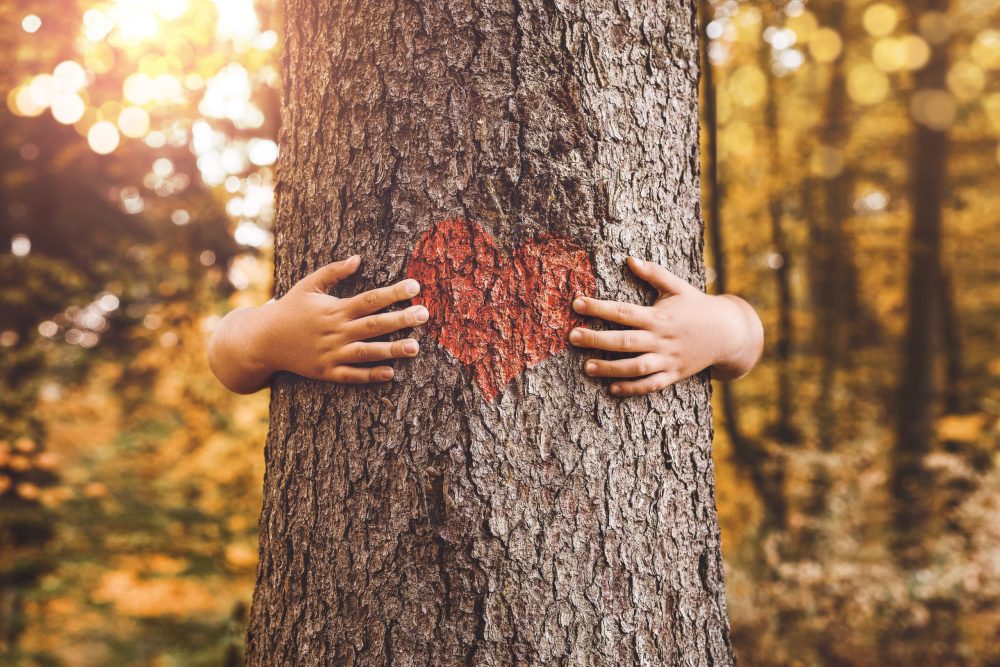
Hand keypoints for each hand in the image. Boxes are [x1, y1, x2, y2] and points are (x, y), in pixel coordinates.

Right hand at [208, 255, 428, 392]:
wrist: (263, 340)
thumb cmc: (290, 309)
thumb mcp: (308, 284)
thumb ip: (334, 272)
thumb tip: (358, 258)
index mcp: (334, 309)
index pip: (370, 299)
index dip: (393, 293)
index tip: (415, 286)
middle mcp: (335, 331)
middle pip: (374, 325)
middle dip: (401, 320)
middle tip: (425, 314)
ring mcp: (331, 353)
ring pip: (367, 352)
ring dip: (392, 350)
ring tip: (416, 347)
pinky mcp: (326, 372)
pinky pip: (351, 375)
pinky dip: (370, 375)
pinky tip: (391, 373)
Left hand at [568, 256, 762, 396]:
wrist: (728, 333)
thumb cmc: (698, 306)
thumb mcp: (678, 287)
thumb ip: (654, 273)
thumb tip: (630, 258)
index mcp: (658, 316)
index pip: (623, 311)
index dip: (598, 307)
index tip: (576, 303)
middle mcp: (661, 339)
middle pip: (624, 341)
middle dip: (596, 339)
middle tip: (572, 337)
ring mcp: (668, 359)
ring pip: (635, 367)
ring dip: (610, 368)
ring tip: (586, 367)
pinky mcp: (673, 375)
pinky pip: (651, 385)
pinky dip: (632, 388)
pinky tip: (612, 388)